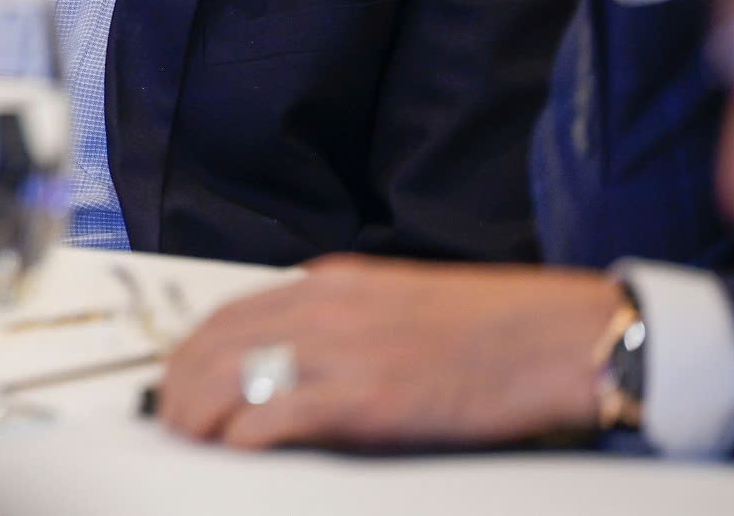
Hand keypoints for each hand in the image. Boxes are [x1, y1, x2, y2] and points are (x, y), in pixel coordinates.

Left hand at [159, 254, 618, 450]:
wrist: (563, 338)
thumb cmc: (498, 327)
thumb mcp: (399, 301)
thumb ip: (343, 320)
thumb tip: (293, 355)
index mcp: (333, 282)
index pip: (230, 312)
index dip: (190, 351)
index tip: (178, 380)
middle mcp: (326, 307)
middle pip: (217, 343)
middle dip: (180, 385)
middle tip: (170, 422)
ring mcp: (344, 350)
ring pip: (233, 376)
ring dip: (198, 414)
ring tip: (188, 442)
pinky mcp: (368, 397)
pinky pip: (277, 413)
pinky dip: (242, 434)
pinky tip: (232, 452)